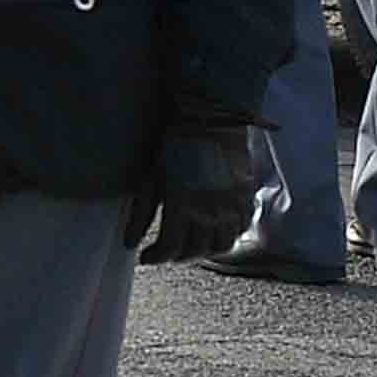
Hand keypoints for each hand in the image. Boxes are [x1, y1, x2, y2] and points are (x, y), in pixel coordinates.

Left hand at [134, 108, 262, 265]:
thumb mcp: (152, 178)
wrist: (211, 119)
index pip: (170, 248)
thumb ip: (141, 213)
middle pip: (195, 252)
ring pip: (221, 247)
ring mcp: (232, 207)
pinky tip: (214, 231)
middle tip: (165, 252)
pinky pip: (240, 230)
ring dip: (202, 251)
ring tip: (189, 245)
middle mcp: (209, 212)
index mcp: (182, 206)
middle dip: (175, 257)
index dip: (155, 257)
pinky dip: (227, 237)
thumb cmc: (177, 144)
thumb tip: (129, 242)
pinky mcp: (246, 199)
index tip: (145, 256)